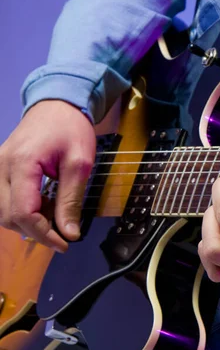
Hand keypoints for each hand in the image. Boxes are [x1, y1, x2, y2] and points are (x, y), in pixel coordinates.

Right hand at [0, 100, 95, 251]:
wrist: (57, 105)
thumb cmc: (71, 129)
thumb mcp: (80, 164)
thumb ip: (71, 200)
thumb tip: (69, 234)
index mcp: (21, 163)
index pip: (23, 212)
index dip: (44, 234)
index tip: (65, 244)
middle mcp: (0, 167)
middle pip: (7, 216)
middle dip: (36, 231)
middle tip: (64, 233)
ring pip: (2, 212)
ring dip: (28, 222)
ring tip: (57, 214)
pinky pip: (4, 200)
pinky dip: (22, 210)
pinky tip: (45, 206)